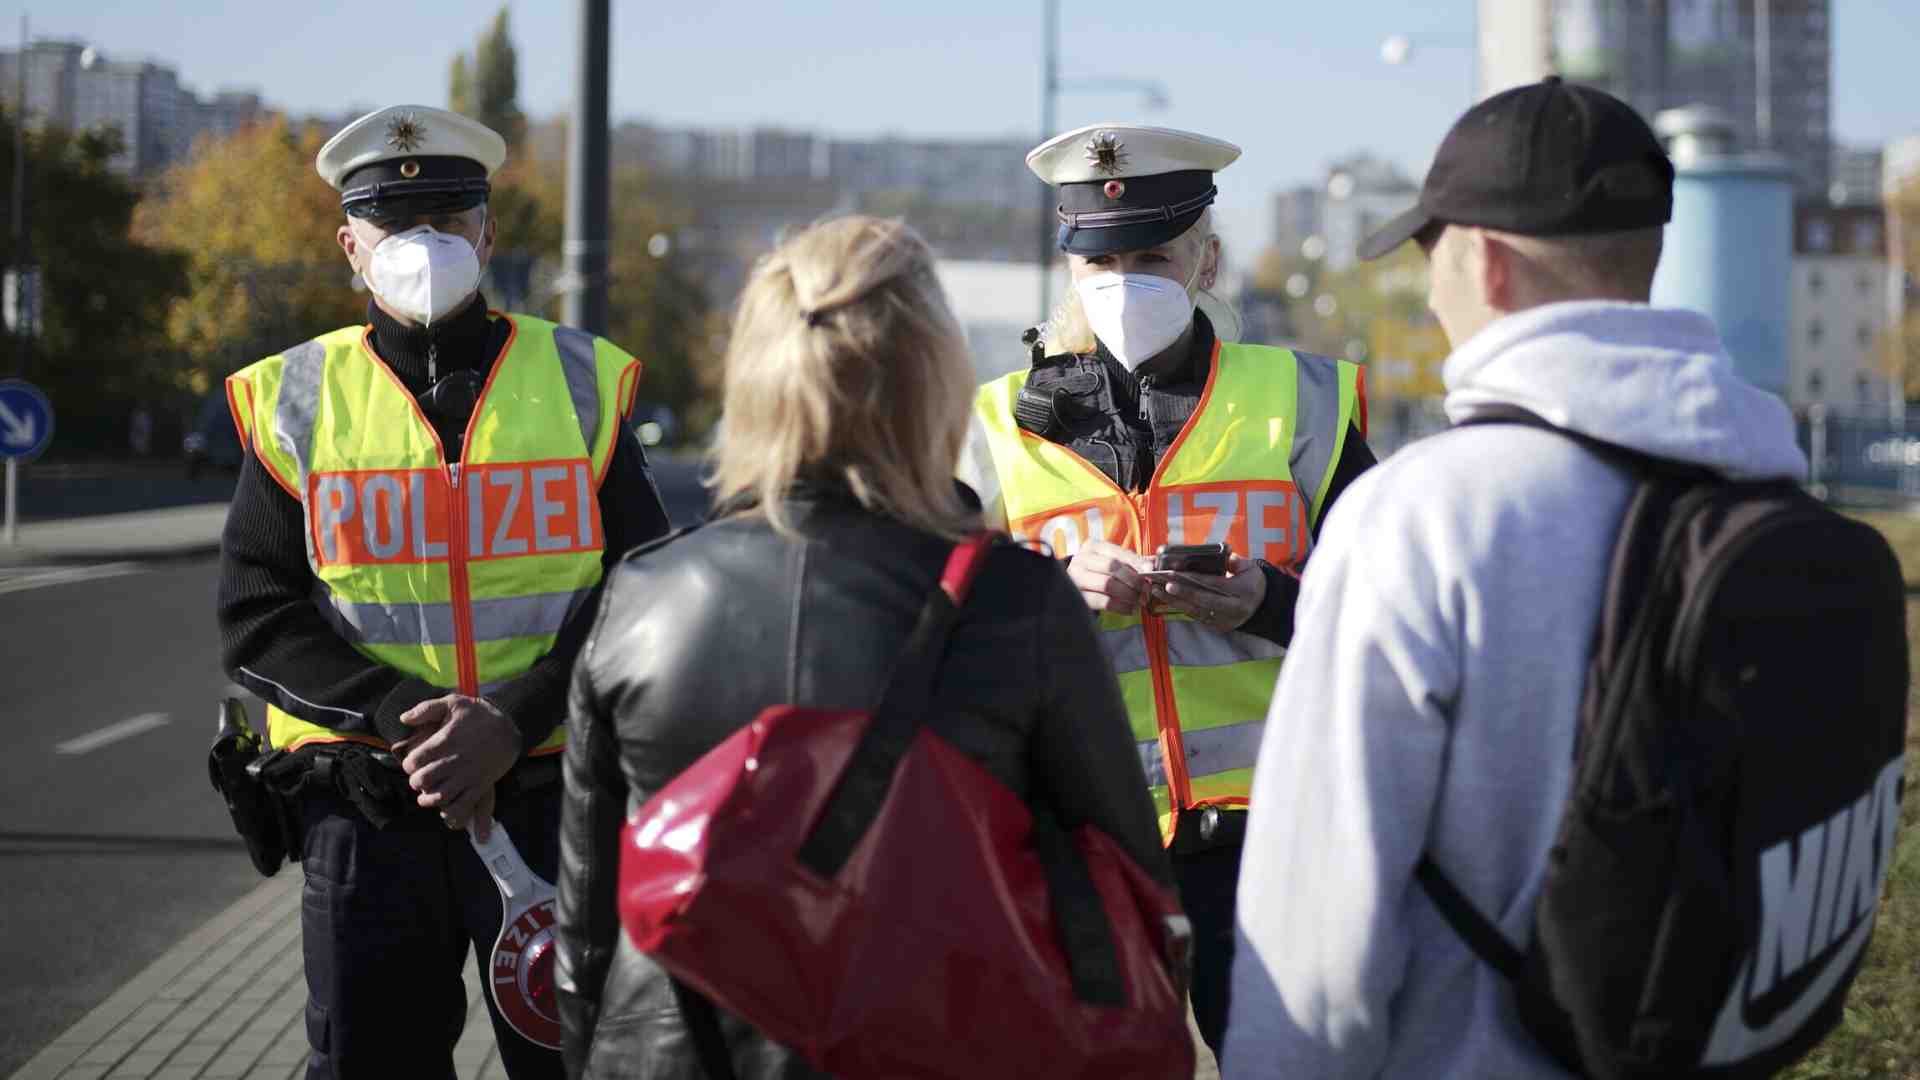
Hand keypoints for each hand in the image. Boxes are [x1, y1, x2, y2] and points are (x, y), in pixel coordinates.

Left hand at [392, 694, 518, 838]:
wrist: (510, 727)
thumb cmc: (479, 714)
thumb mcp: (453, 702)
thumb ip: (426, 708)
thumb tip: (403, 718)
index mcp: (445, 741)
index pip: (414, 760)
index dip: (409, 764)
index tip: (412, 763)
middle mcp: (455, 760)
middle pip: (423, 780)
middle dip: (416, 781)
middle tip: (419, 779)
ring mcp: (468, 775)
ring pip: (439, 796)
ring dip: (428, 799)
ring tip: (426, 796)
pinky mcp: (480, 785)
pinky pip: (462, 806)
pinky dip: (450, 811)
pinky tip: (444, 806)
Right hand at [1066, 539, 1153, 614]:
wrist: (1075, 589)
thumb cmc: (1100, 573)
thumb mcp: (1112, 562)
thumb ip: (1131, 562)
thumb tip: (1153, 564)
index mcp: (1093, 547)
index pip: (1118, 553)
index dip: (1136, 562)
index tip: (1151, 570)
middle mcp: (1081, 560)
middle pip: (1112, 567)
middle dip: (1133, 580)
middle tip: (1147, 590)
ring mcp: (1077, 578)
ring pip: (1108, 584)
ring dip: (1128, 594)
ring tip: (1140, 600)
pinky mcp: (1079, 597)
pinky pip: (1104, 602)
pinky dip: (1121, 606)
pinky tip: (1130, 609)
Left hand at [1145, 552, 1266, 631]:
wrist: (1263, 607)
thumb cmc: (1253, 583)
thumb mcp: (1252, 569)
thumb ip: (1238, 562)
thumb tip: (1228, 557)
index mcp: (1242, 592)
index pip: (1213, 585)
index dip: (1194, 580)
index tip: (1175, 574)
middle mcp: (1232, 609)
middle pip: (1202, 601)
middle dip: (1181, 593)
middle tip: (1163, 585)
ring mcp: (1224, 620)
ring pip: (1196, 611)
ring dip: (1175, 601)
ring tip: (1156, 590)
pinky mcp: (1217, 626)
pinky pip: (1196, 617)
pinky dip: (1181, 608)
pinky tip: (1167, 599)